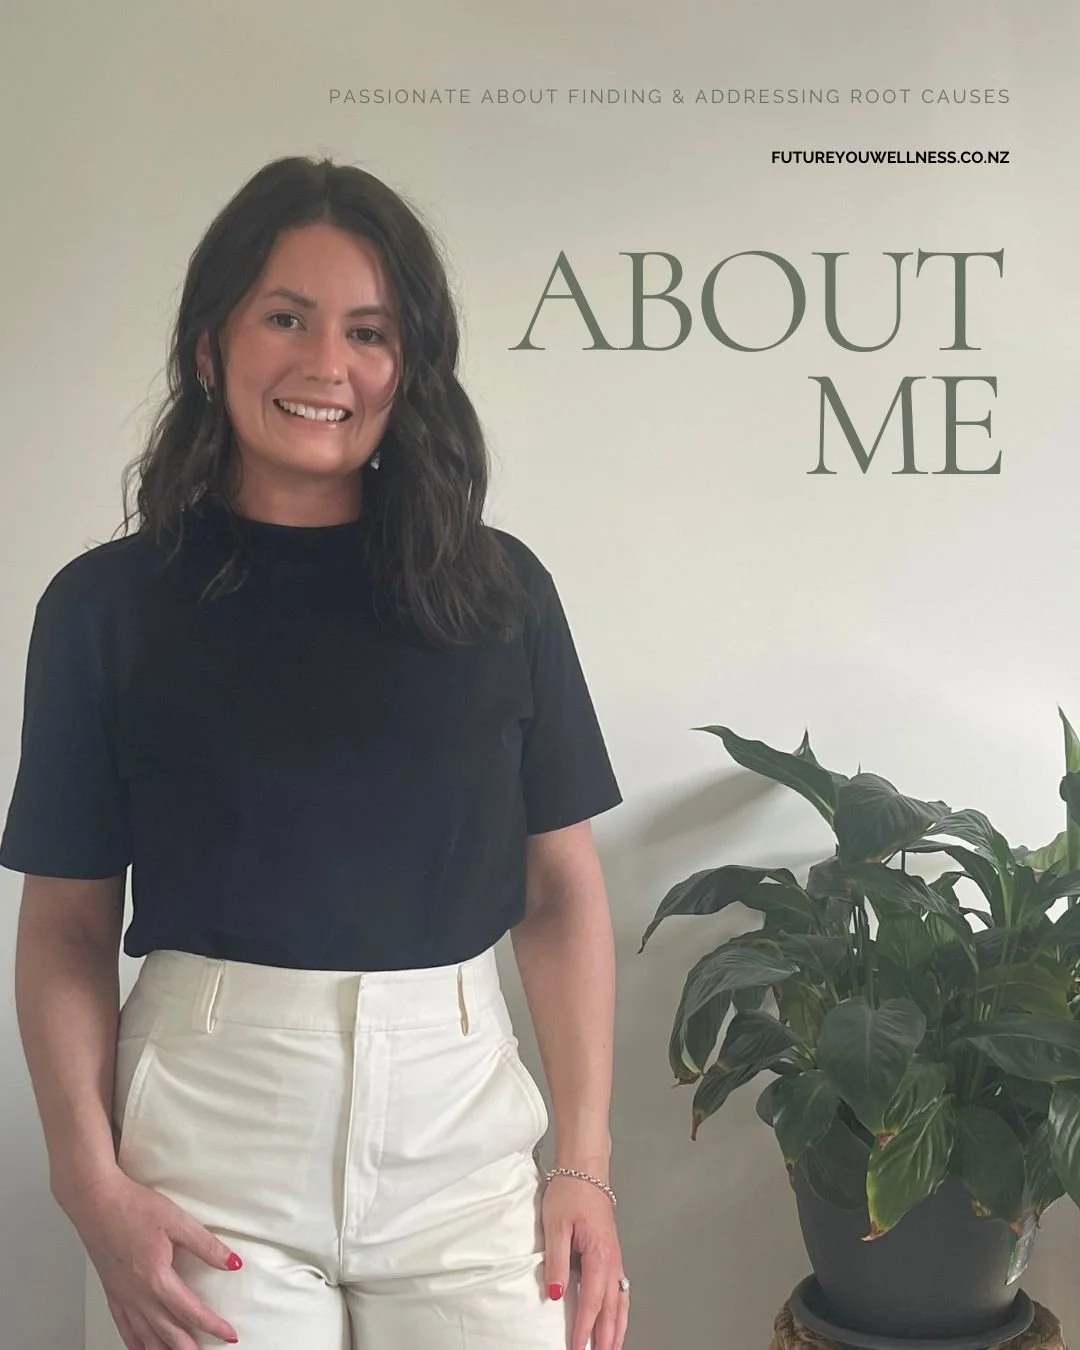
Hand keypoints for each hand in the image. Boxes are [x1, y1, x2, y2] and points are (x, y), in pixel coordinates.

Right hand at [61, 1168, 241, 1347]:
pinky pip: (123, 1327)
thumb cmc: (133, 1207)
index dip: (213, 1325)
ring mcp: (122, 1296)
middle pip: (167, 1333)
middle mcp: (138, 1295)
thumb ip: (206, 1246)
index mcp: (156, 1279)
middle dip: (188, 1348)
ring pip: (144, 1337)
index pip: (190, 1311)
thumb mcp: (177, 1221)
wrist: (95, 1201)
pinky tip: (140, 1349)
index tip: (230, 1335)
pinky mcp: (111, 1291)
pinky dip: (135, 1343)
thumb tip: (233, 1263)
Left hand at [541, 1174, 628, 1349]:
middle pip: (613, 1308)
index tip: (577, 1348)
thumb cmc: (571, 1191)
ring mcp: (615, 1257)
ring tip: (612, 1348)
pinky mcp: (611, 1253)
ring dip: (617, 1327)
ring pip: (621, 1301)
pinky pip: (620, 1289)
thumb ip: (556, 1262)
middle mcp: (612, 1259)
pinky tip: (616, 1318)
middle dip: (607, 1338)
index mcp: (599, 1254)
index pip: (593, 1301)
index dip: (585, 1328)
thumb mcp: (556, 1225)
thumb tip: (555, 1294)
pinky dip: (620, 1310)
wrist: (586, 1169)